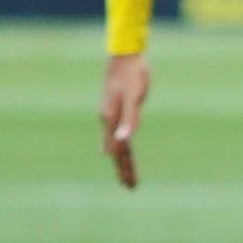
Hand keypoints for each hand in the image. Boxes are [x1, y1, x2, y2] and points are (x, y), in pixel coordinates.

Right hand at [99, 53, 150, 188]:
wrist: (124, 56)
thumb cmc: (133, 75)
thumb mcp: (135, 97)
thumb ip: (130, 119)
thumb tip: (124, 140)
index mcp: (111, 120)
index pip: (119, 151)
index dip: (125, 168)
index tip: (130, 185)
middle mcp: (107, 120)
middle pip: (116, 151)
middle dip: (123, 169)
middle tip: (130, 187)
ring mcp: (109, 115)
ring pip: (115, 143)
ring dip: (121, 159)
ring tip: (125, 174)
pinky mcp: (114, 108)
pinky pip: (115, 133)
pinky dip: (119, 145)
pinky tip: (116, 148)